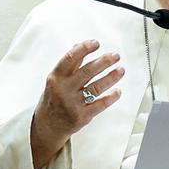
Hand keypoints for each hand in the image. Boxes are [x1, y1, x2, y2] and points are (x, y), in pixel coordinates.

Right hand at [30, 40, 122, 167]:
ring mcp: (73, 104)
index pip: (71, 58)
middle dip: (104, 61)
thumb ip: (69, 65)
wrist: (47, 126)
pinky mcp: (82, 116)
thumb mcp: (55, 80)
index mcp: (55, 78)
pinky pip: (100, 104)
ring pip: (96, 87)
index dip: (84, 48)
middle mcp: (63, 90)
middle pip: (88, 71)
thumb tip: (79, 45)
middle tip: (116, 56)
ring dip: (111, 77)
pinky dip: (111, 97)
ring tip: (121, 70)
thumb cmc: (53, 98)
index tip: (96, 43)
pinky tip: (118, 91)